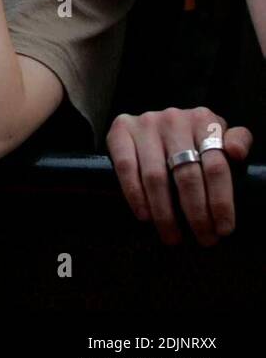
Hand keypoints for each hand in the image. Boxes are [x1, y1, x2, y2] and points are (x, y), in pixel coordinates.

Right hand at [107, 108, 252, 245]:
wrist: (154, 121)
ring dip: (164, 212)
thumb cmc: (192, 137)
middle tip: (201, 238)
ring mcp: (145, 123)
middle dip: (196, 213)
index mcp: (203, 120)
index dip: (221, 201)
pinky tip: (144, 215)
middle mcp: (174, 119)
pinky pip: (126, 168)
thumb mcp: (218, 135)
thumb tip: (236, 153)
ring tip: (171, 235)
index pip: (216, 166)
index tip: (223, 229)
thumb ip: (238, 140)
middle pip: (187, 175)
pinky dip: (135, 195)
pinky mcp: (120, 130)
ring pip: (156, 176)